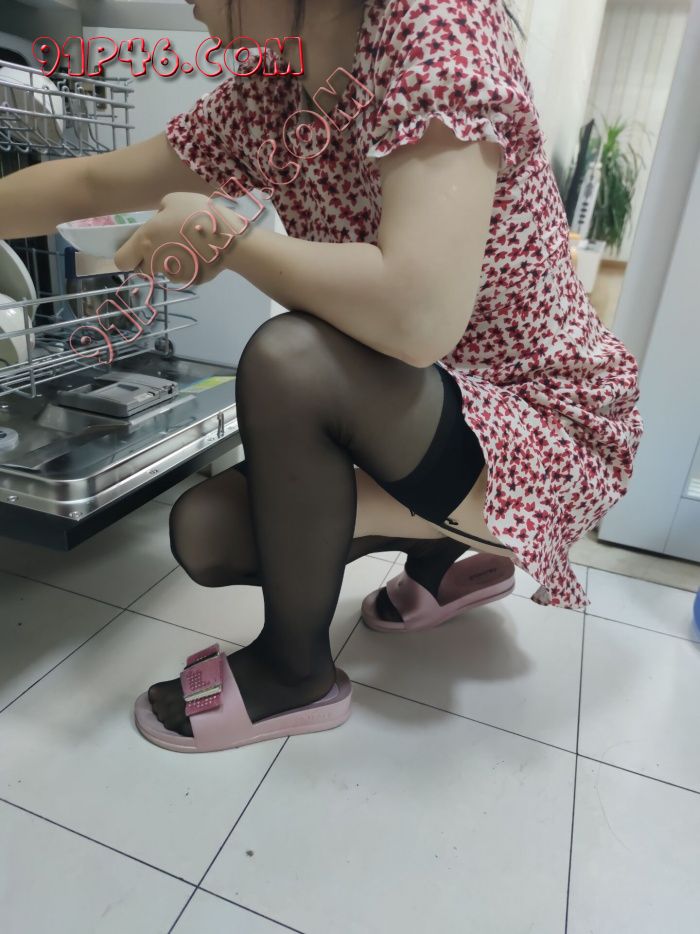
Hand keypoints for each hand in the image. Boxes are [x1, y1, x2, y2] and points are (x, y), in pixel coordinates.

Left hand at [113, 192, 246, 286]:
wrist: (227, 238)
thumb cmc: (197, 214)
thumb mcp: (173, 200)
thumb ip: (160, 212)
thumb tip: (159, 220)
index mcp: (145, 240)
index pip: (121, 260)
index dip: (126, 256)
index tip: (135, 251)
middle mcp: (154, 260)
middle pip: (143, 268)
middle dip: (150, 259)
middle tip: (167, 246)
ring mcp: (172, 273)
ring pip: (164, 270)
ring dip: (171, 262)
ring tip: (190, 247)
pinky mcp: (189, 280)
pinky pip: (183, 273)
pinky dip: (189, 266)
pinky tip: (202, 254)